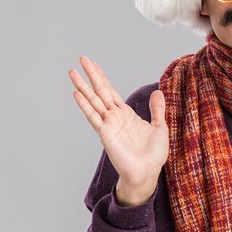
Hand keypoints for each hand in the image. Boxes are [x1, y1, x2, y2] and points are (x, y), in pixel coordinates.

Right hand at [68, 56, 168, 205]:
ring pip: (93, 101)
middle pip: (100, 91)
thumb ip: (157, 109)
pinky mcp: (105, 133)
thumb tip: (157, 91)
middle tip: (82, 58)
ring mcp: (108, 124)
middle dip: (91, 75)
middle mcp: (114, 117)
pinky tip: (77, 93)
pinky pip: (94, 116)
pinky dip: (85, 105)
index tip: (94, 64)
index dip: (103, 77)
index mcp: (125, 114)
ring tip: (72, 72)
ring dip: (83, 86)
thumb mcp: (160, 126)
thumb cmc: (153, 154)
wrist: (148, 172)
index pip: (111, 91)